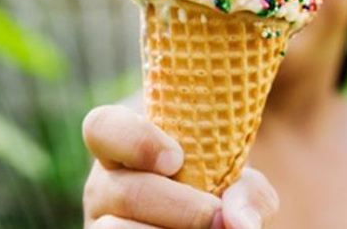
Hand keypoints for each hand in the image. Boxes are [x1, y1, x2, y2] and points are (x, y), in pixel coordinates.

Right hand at [82, 105, 278, 228]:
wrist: (209, 221)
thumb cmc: (217, 193)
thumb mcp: (235, 181)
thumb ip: (246, 192)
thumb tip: (241, 225)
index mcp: (121, 148)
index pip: (101, 127)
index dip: (137, 140)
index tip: (177, 158)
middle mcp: (102, 185)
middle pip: (126, 192)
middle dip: (182, 209)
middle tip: (217, 217)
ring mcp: (100, 223)